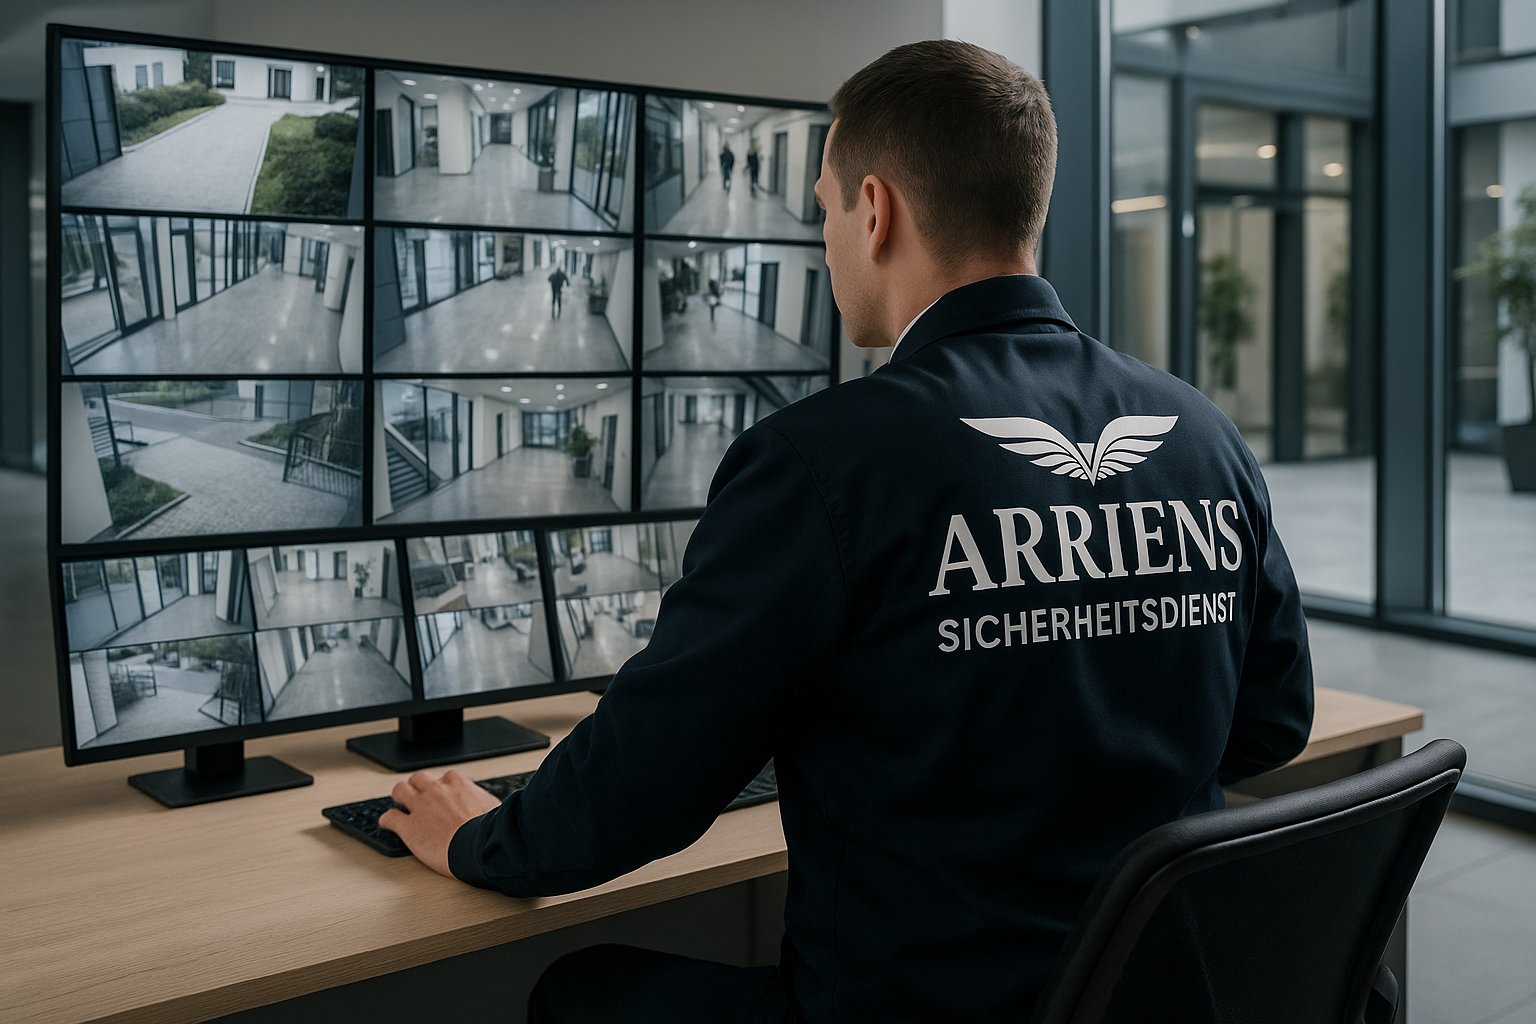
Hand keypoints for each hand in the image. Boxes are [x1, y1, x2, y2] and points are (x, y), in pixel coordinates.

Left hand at [378, 769, 502, 877]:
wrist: (477, 846)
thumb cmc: (488, 830)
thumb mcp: (492, 807)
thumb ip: (483, 801)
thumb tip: (490, 805)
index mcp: (457, 783)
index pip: (445, 778)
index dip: (443, 787)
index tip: (444, 794)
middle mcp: (436, 790)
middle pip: (418, 778)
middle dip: (417, 786)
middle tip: (417, 796)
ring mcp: (420, 807)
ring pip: (400, 790)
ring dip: (399, 797)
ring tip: (400, 804)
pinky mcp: (408, 827)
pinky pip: (389, 818)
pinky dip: (387, 820)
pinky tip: (388, 824)